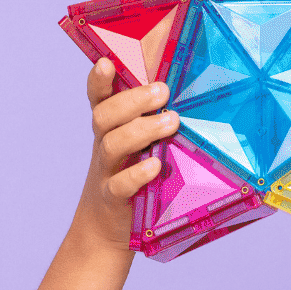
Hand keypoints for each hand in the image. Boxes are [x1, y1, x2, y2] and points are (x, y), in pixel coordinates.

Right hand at [70, 59, 179, 252]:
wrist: (105, 226)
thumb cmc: (130, 176)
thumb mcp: (137, 148)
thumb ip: (152, 124)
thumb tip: (192, 100)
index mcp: (109, 128)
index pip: (99, 98)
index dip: (98, 80)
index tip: (107, 63)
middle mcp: (103, 145)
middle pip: (105, 116)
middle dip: (132, 101)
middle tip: (162, 92)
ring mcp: (106, 172)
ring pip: (112, 144)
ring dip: (141, 130)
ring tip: (170, 122)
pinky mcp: (113, 199)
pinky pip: (119, 185)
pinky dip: (137, 175)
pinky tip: (155, 166)